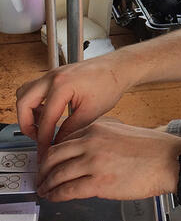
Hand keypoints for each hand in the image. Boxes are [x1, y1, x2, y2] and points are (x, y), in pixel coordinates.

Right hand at [16, 53, 130, 157]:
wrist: (118, 68)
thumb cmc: (109, 84)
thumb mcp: (91, 113)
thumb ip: (70, 130)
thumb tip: (57, 143)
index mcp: (61, 86)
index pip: (45, 119)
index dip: (44, 140)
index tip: (45, 151)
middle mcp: (51, 77)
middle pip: (23, 103)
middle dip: (27, 124)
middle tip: (38, 138)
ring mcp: (51, 74)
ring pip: (24, 93)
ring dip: (28, 111)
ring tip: (43, 125)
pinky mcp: (54, 75)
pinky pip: (34, 89)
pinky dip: (35, 103)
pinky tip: (49, 114)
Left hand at [35, 117, 180, 201]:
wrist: (170, 160)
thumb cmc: (153, 149)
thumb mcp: (122, 132)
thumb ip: (101, 138)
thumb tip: (85, 151)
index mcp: (96, 128)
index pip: (63, 140)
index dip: (51, 154)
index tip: (48, 162)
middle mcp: (91, 142)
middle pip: (52, 155)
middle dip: (42, 169)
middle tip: (40, 177)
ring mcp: (94, 162)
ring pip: (57, 174)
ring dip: (46, 184)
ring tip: (44, 190)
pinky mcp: (99, 183)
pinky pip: (68, 190)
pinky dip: (56, 195)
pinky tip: (54, 197)